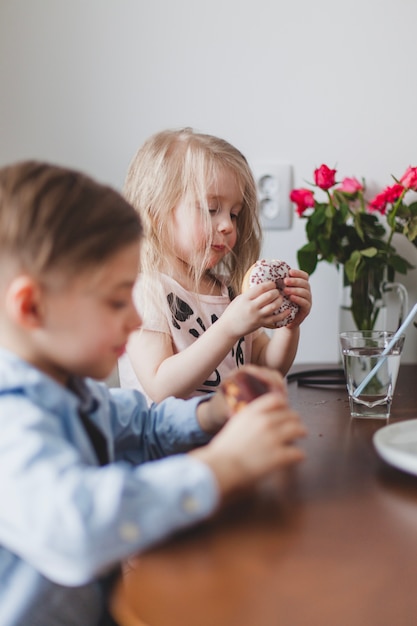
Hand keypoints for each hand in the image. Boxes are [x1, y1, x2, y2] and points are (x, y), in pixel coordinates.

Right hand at [192, 379, 305, 496]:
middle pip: (291, 414)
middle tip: (296, 425)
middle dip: (295, 420)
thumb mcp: (235, 424)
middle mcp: (265, 421)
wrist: (221, 467)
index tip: (285, 410)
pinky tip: (297, 456)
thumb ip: (250, 418)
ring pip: (299, 429)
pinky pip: (298, 452)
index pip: (276, 399)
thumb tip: (261, 419)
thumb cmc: (224, 450)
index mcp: (253, 412)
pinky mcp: (280, 456)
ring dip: (301, 432)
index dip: (284, 405)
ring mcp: (274, 438)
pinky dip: (299, 455)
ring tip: (302, 436)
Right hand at [220, 282, 284, 337]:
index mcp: (245, 298)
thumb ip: (250, 293)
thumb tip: (262, 286)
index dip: (269, 284)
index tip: (273, 283)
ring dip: (279, 301)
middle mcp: (252, 307)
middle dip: (276, 292)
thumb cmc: (233, 312)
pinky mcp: (261, 323)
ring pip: (274, 306)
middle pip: (269, 296)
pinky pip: (275, 318)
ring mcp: (257, 316)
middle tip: (277, 291)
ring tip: (280, 298)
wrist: (229, 328)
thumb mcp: (239, 299)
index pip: (261, 288)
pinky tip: (288, 310)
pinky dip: (283, 314)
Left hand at [282, 268, 311, 327]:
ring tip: (285, 290)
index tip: (289, 271)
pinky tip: (291, 298)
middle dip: (295, 281)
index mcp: (301, 286)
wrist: (284, 321)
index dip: (298, 273)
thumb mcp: (280, 293)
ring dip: (295, 290)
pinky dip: (298, 299)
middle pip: (305, 283)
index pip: (304, 276)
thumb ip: (279, 284)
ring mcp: (308, 301)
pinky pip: (305, 303)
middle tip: (285, 281)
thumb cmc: (281, 305)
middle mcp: (306, 292)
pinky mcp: (306, 310)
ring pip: (305, 292)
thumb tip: (268, 273)